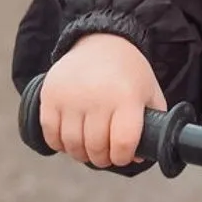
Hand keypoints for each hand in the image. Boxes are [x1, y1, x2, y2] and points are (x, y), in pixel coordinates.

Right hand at [39, 33, 165, 167]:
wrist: (101, 42)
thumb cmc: (129, 73)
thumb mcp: (149, 93)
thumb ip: (151, 124)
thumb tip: (138, 157)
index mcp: (127, 97)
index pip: (123, 143)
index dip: (123, 157)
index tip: (122, 156)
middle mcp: (98, 97)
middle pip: (96, 147)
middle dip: (102, 159)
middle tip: (105, 156)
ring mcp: (71, 97)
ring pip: (73, 144)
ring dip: (81, 154)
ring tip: (88, 149)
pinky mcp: (50, 96)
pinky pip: (51, 134)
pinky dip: (59, 144)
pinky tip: (70, 139)